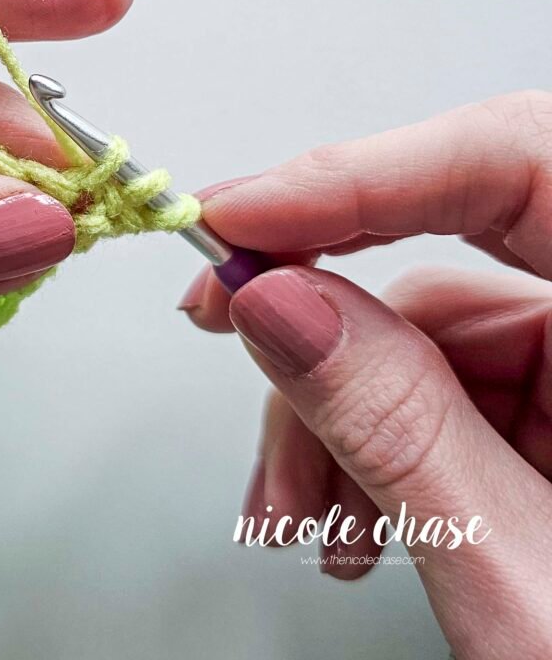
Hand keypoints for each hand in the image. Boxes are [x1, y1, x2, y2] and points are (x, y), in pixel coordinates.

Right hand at [179, 92, 551, 657]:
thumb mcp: (521, 572)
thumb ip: (398, 427)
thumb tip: (277, 305)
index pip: (512, 164)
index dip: (359, 176)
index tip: (240, 214)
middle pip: (444, 242)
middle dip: (314, 290)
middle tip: (219, 309)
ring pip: (410, 331)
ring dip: (325, 415)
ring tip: (301, 513)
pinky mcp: (545, 401)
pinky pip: (423, 382)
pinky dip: (357, 440)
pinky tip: (342, 513)